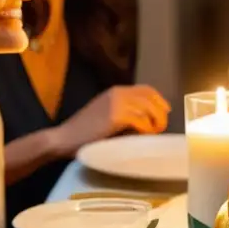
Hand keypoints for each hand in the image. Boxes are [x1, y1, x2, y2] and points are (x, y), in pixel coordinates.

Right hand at [54, 85, 169, 154]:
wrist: (63, 138)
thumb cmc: (85, 132)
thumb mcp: (107, 115)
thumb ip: (125, 112)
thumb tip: (149, 119)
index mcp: (116, 91)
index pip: (145, 89)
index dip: (159, 99)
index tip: (166, 111)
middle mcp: (117, 93)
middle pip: (150, 97)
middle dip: (161, 112)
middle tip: (161, 126)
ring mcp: (116, 103)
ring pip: (148, 108)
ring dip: (156, 121)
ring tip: (155, 132)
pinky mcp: (115, 116)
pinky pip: (140, 120)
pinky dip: (146, 128)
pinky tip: (144, 135)